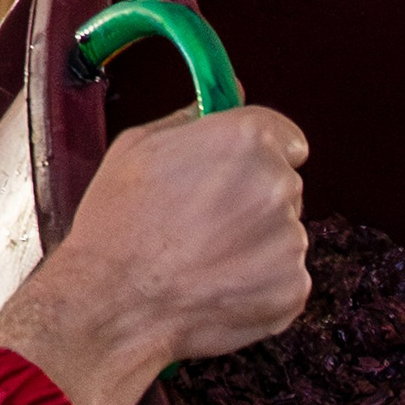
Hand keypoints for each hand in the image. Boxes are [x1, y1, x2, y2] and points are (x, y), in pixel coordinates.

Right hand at [0, 105, 310, 404]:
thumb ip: (191, 119)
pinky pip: (283, 280)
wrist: (112, 305)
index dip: (260, 157)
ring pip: (283, 236)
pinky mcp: (292, 288)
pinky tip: (215, 288)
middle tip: (202, 225)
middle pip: (283, 188)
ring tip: (202, 261)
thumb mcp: (137, 147)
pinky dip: (258, 287)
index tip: (238, 174)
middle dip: (252, 203)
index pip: (286, 138)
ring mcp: (290, 241)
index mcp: (248, 139)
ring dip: (254, 247)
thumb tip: (225, 99)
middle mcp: (278, 185)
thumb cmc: (117, 228)